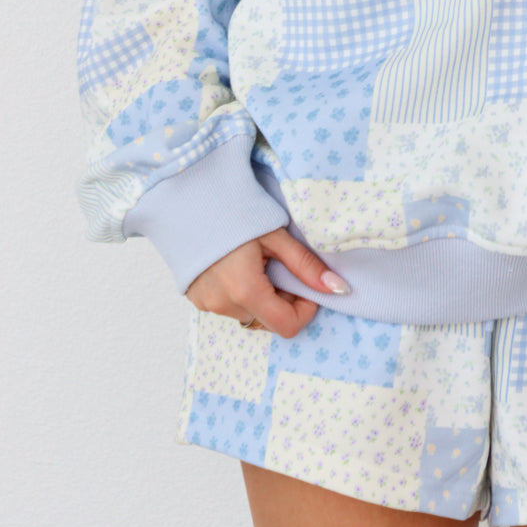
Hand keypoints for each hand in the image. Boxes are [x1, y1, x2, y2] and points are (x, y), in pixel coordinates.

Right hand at [185, 226, 348, 338]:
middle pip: (268, 320)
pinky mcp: (197, 299)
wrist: (188, 200)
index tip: (307, 287)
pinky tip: (238, 267)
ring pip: (250, 314)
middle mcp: (224, 305)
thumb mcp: (276, 235)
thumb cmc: (234, 212)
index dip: (305, 310)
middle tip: (281, 267)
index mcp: (245, 290)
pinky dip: (242, 295)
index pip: (286, 326)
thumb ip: (306, 265)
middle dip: (284, 301)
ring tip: (257, 263)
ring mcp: (208, 304)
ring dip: (262, 298)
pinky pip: (230, 307)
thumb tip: (338, 288)